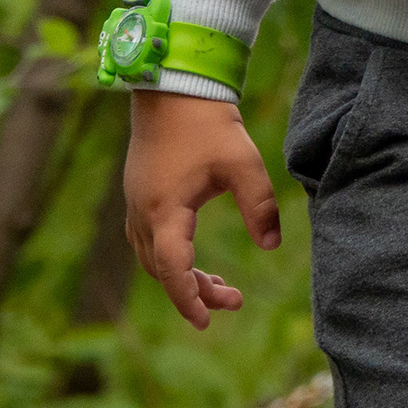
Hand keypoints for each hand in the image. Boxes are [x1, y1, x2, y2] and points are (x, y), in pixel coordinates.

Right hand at [124, 89, 282, 326]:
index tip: (207, 322)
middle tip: (234, 300)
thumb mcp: (243, 162)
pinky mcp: (138, 191)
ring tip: (219, 284)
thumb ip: (260, 205)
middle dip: (194, 292)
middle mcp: (143, 212)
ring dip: (181, 275)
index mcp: (165, 211)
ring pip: (152, 257)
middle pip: (162, 271)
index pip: (173, 271)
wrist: (173, 85)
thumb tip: (272, 245)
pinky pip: (147, 240)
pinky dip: (169, 256)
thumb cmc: (207, 122)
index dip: (189, 300)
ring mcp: (135, 202)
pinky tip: (192, 254)